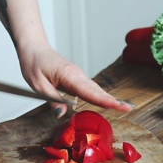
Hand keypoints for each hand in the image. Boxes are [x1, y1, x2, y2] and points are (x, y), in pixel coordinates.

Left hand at [17, 44, 133, 117]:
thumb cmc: (34, 64)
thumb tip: (62, 114)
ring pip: (96, 89)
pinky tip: (108, 102)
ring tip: (124, 107)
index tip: (120, 106)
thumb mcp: (38, 85)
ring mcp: (78, 75)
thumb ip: (52, 100)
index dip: (106, 101)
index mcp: (69, 76)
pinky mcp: (76, 78)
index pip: (90, 92)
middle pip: (98, 90)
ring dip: (109, 98)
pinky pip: (90, 88)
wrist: (34, 47)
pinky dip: (101, 95)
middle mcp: (77, 75)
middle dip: (114, 100)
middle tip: (128, 108)